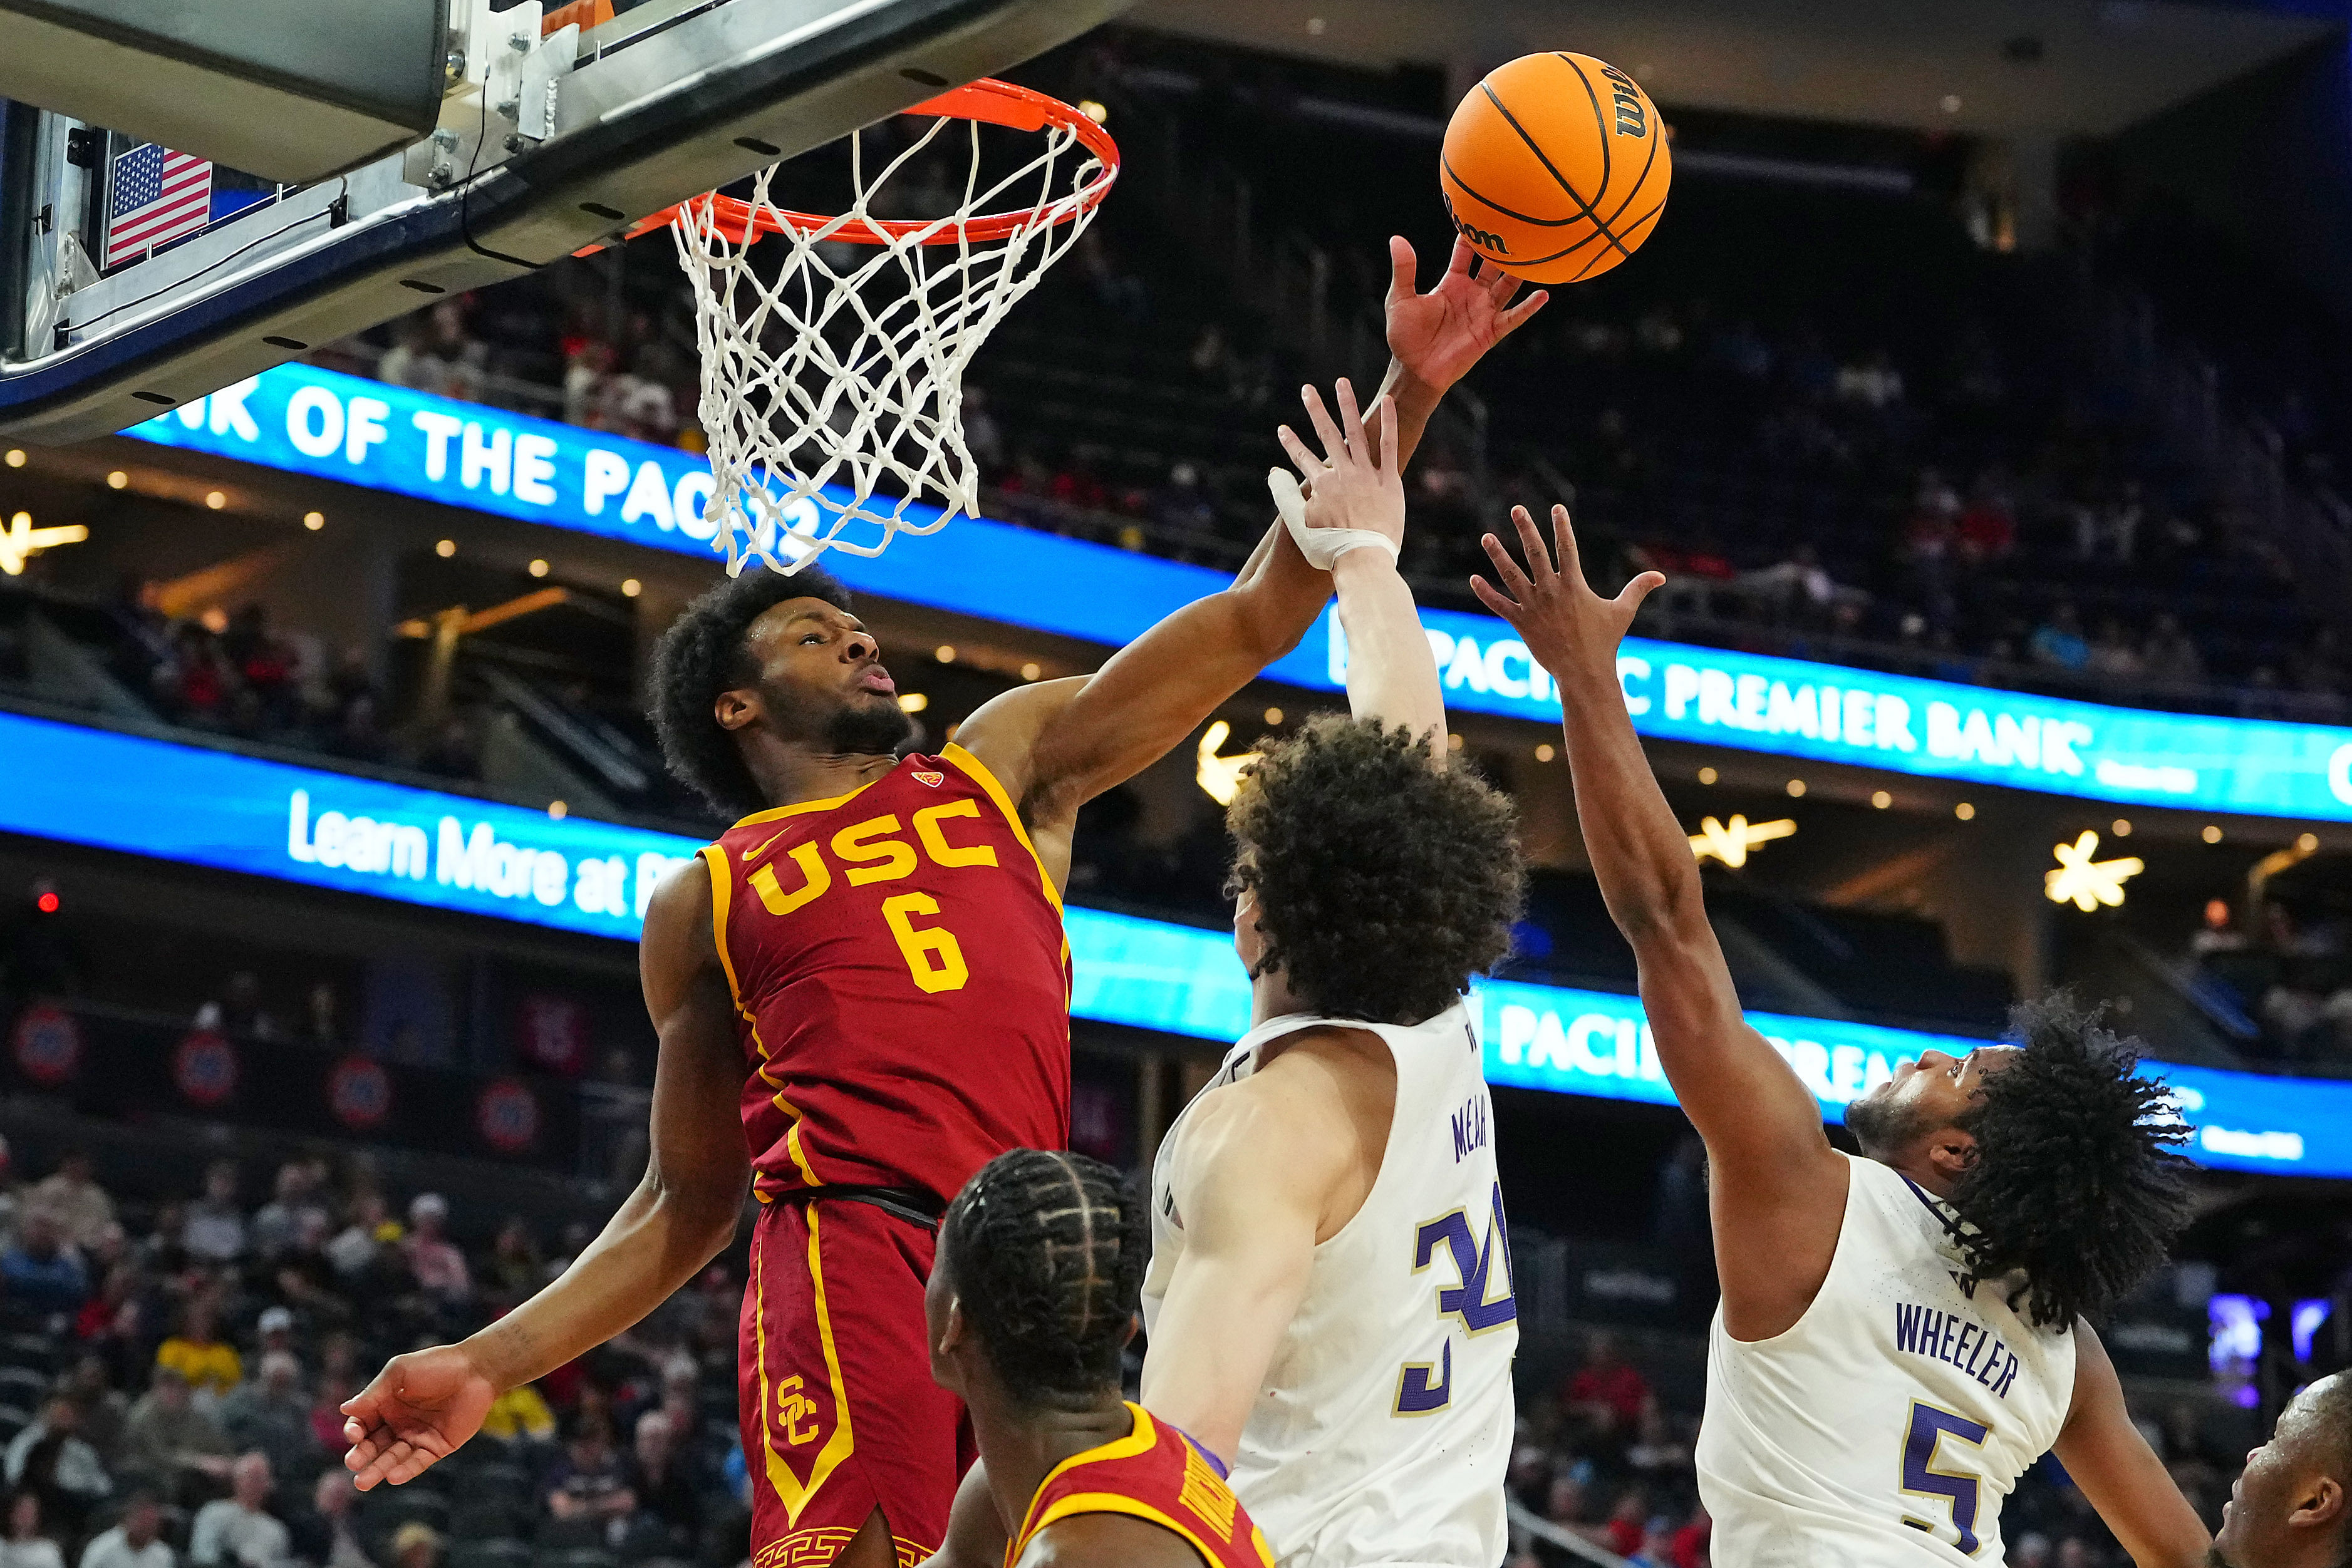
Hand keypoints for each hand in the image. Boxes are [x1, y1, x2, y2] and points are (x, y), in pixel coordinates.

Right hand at [341, 1343, 495, 1489]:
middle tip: (354, 1463)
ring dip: (378, 1470)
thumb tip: (344, 1409)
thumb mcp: (400, 1373)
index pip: (362, 1423)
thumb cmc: (436, 1365)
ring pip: (393, 1458)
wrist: (476, 1370)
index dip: (355, 1430)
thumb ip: (374, 1392)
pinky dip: (406, 1470)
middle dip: (362, 1455)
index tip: (355, 1433)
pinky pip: (418, 1462)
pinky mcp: (437, 1447)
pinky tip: (393, 1477)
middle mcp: (398, 1424)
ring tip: (363, 1482)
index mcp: (386, 1404)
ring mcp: (417, 1437)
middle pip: (374, 1445)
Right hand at [1271, 379, 1402, 566]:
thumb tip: (1272, 472)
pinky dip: (1388, 422)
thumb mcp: (1298, 525)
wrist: (1364, 559)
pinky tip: (1386, 401)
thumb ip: (1284, 495)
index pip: (1302, 457)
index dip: (1291, 443)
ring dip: (1347, 405)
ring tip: (1342, 383)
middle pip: (1327, 435)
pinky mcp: (1390, 481)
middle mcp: (1342, 474)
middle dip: (1315, 410)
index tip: (1282, 429)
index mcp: (1321, 486)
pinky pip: (1389, 445)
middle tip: (1307, 389)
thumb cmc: (1329, 549)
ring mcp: (1367, 475)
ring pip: (1355, 432)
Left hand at [1385, 236, 1548, 394]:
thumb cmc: (1405, 336)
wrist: (1414, 370)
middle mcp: (1472, 293)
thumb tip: (1397, 239)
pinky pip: (1513, 317)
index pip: (1466, 252)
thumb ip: (1404, 270)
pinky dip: (1528, 307)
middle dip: (1503, 247)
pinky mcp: (1491, 332)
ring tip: (1535, 252)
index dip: (1472, 234)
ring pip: (1508, 286)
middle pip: (1493, 264)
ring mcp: (1484, 312)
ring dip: (1519, 271)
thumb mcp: (1401, 299)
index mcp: (1452, 282)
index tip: (1482, 211)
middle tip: (1516, 223)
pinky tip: (1543, 294)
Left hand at [1471, 505, 1662, 683]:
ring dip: (1498, 554)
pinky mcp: (1521, 623)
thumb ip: (1638, 589)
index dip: (1562, 526)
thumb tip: (1661, 576)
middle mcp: (1551, 591)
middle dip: (1526, 529)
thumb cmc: (1604, 641)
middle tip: (1517, 508)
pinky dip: (1486, 593)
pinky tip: (1475, 578)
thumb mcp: (1622, 612)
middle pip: (1535, 553)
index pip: (1567, 548)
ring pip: (1511, 575)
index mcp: (1574, 585)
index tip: (1556, 507)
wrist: (1583, 672)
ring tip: (1487, 536)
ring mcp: (1533, 606)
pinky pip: (1499, 605)